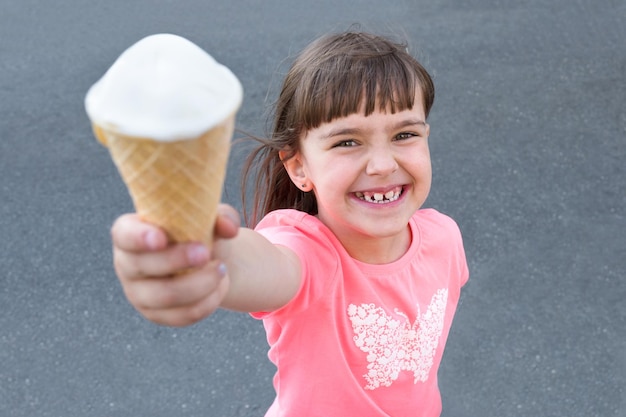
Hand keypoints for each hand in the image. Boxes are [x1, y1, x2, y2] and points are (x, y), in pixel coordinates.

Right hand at [111, 204, 239, 326]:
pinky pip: (182, 315)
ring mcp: (139, 294)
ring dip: (200, 284)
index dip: (139, 237)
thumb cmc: (196, 230)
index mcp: (130, 232)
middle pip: (144, 267)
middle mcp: (127, 264)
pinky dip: (208, 301)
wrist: (204, 260)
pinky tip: (220, 285)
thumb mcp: (208, 218)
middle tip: (206, 253)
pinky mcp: (157, 315)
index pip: (124, 234)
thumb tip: (230, 228)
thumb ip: (220, 216)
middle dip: (178, 260)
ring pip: (166, 296)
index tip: (161, 238)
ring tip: (222, 269)